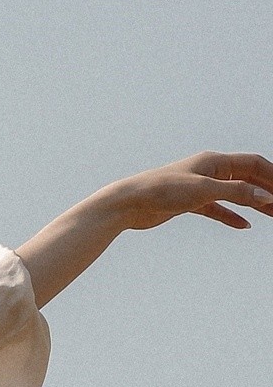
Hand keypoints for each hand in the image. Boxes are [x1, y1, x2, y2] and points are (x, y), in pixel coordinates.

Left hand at [111, 151, 272, 230]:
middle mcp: (208, 171)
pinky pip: (217, 209)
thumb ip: (236, 193)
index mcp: (213, 161)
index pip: (253, 163)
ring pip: (235, 194)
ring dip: (254, 203)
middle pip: (247, 178)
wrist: (128, 203)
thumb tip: (266, 196)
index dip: (272, 175)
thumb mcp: (203, 190)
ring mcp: (199, 187)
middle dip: (267, 189)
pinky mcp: (189, 203)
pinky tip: (243, 225)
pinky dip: (231, 215)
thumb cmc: (161, 190)